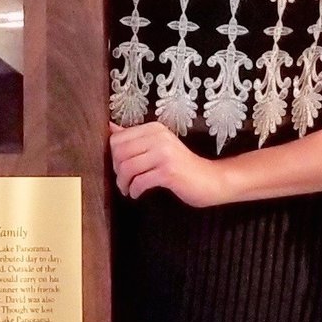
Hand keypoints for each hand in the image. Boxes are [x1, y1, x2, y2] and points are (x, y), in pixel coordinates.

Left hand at [109, 121, 235, 206]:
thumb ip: (135, 137)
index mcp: (154, 129)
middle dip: (117, 171)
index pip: (118, 138)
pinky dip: (134, 190)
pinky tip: (137, 193)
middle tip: (124, 181)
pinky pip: (139, 181)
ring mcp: (164, 154)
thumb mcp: (159, 146)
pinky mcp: (168, 172)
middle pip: (119, 153)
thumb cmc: (182, 165)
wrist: (210, 179)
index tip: (120, 168)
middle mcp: (159, 137)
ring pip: (127, 167)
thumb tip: (111, 127)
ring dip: (123, 183)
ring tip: (128, 189)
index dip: (114, 156)